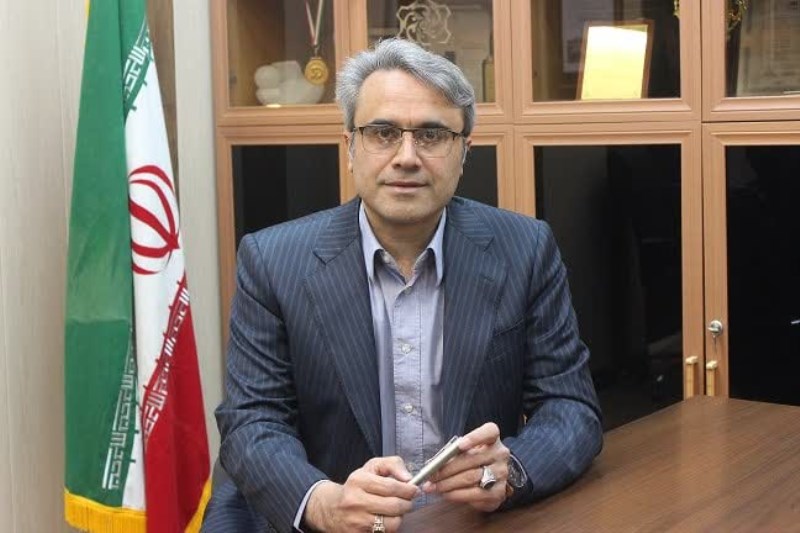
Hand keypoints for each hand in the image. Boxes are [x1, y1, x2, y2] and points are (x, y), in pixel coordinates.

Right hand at [304, 456, 418, 531]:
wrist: (332, 508)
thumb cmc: (357, 485)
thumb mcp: (372, 467)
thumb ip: (393, 464)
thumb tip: (408, 477)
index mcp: (359, 481)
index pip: (392, 486)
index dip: (408, 489)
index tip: (414, 490)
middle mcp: (355, 501)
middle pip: (394, 506)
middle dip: (407, 503)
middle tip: (409, 501)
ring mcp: (356, 520)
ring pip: (392, 523)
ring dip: (399, 516)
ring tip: (397, 510)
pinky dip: (389, 526)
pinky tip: (385, 518)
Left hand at [424, 422, 509, 511]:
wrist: (494, 477)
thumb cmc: (474, 458)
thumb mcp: (466, 450)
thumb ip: (453, 453)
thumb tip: (432, 464)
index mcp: (493, 439)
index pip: (489, 432)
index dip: (474, 438)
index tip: (459, 446)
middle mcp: (500, 454)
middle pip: (472, 459)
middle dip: (447, 469)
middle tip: (430, 475)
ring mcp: (501, 474)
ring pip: (470, 478)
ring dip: (447, 483)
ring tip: (433, 487)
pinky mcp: (498, 493)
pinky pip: (474, 494)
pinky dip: (456, 494)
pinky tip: (445, 494)